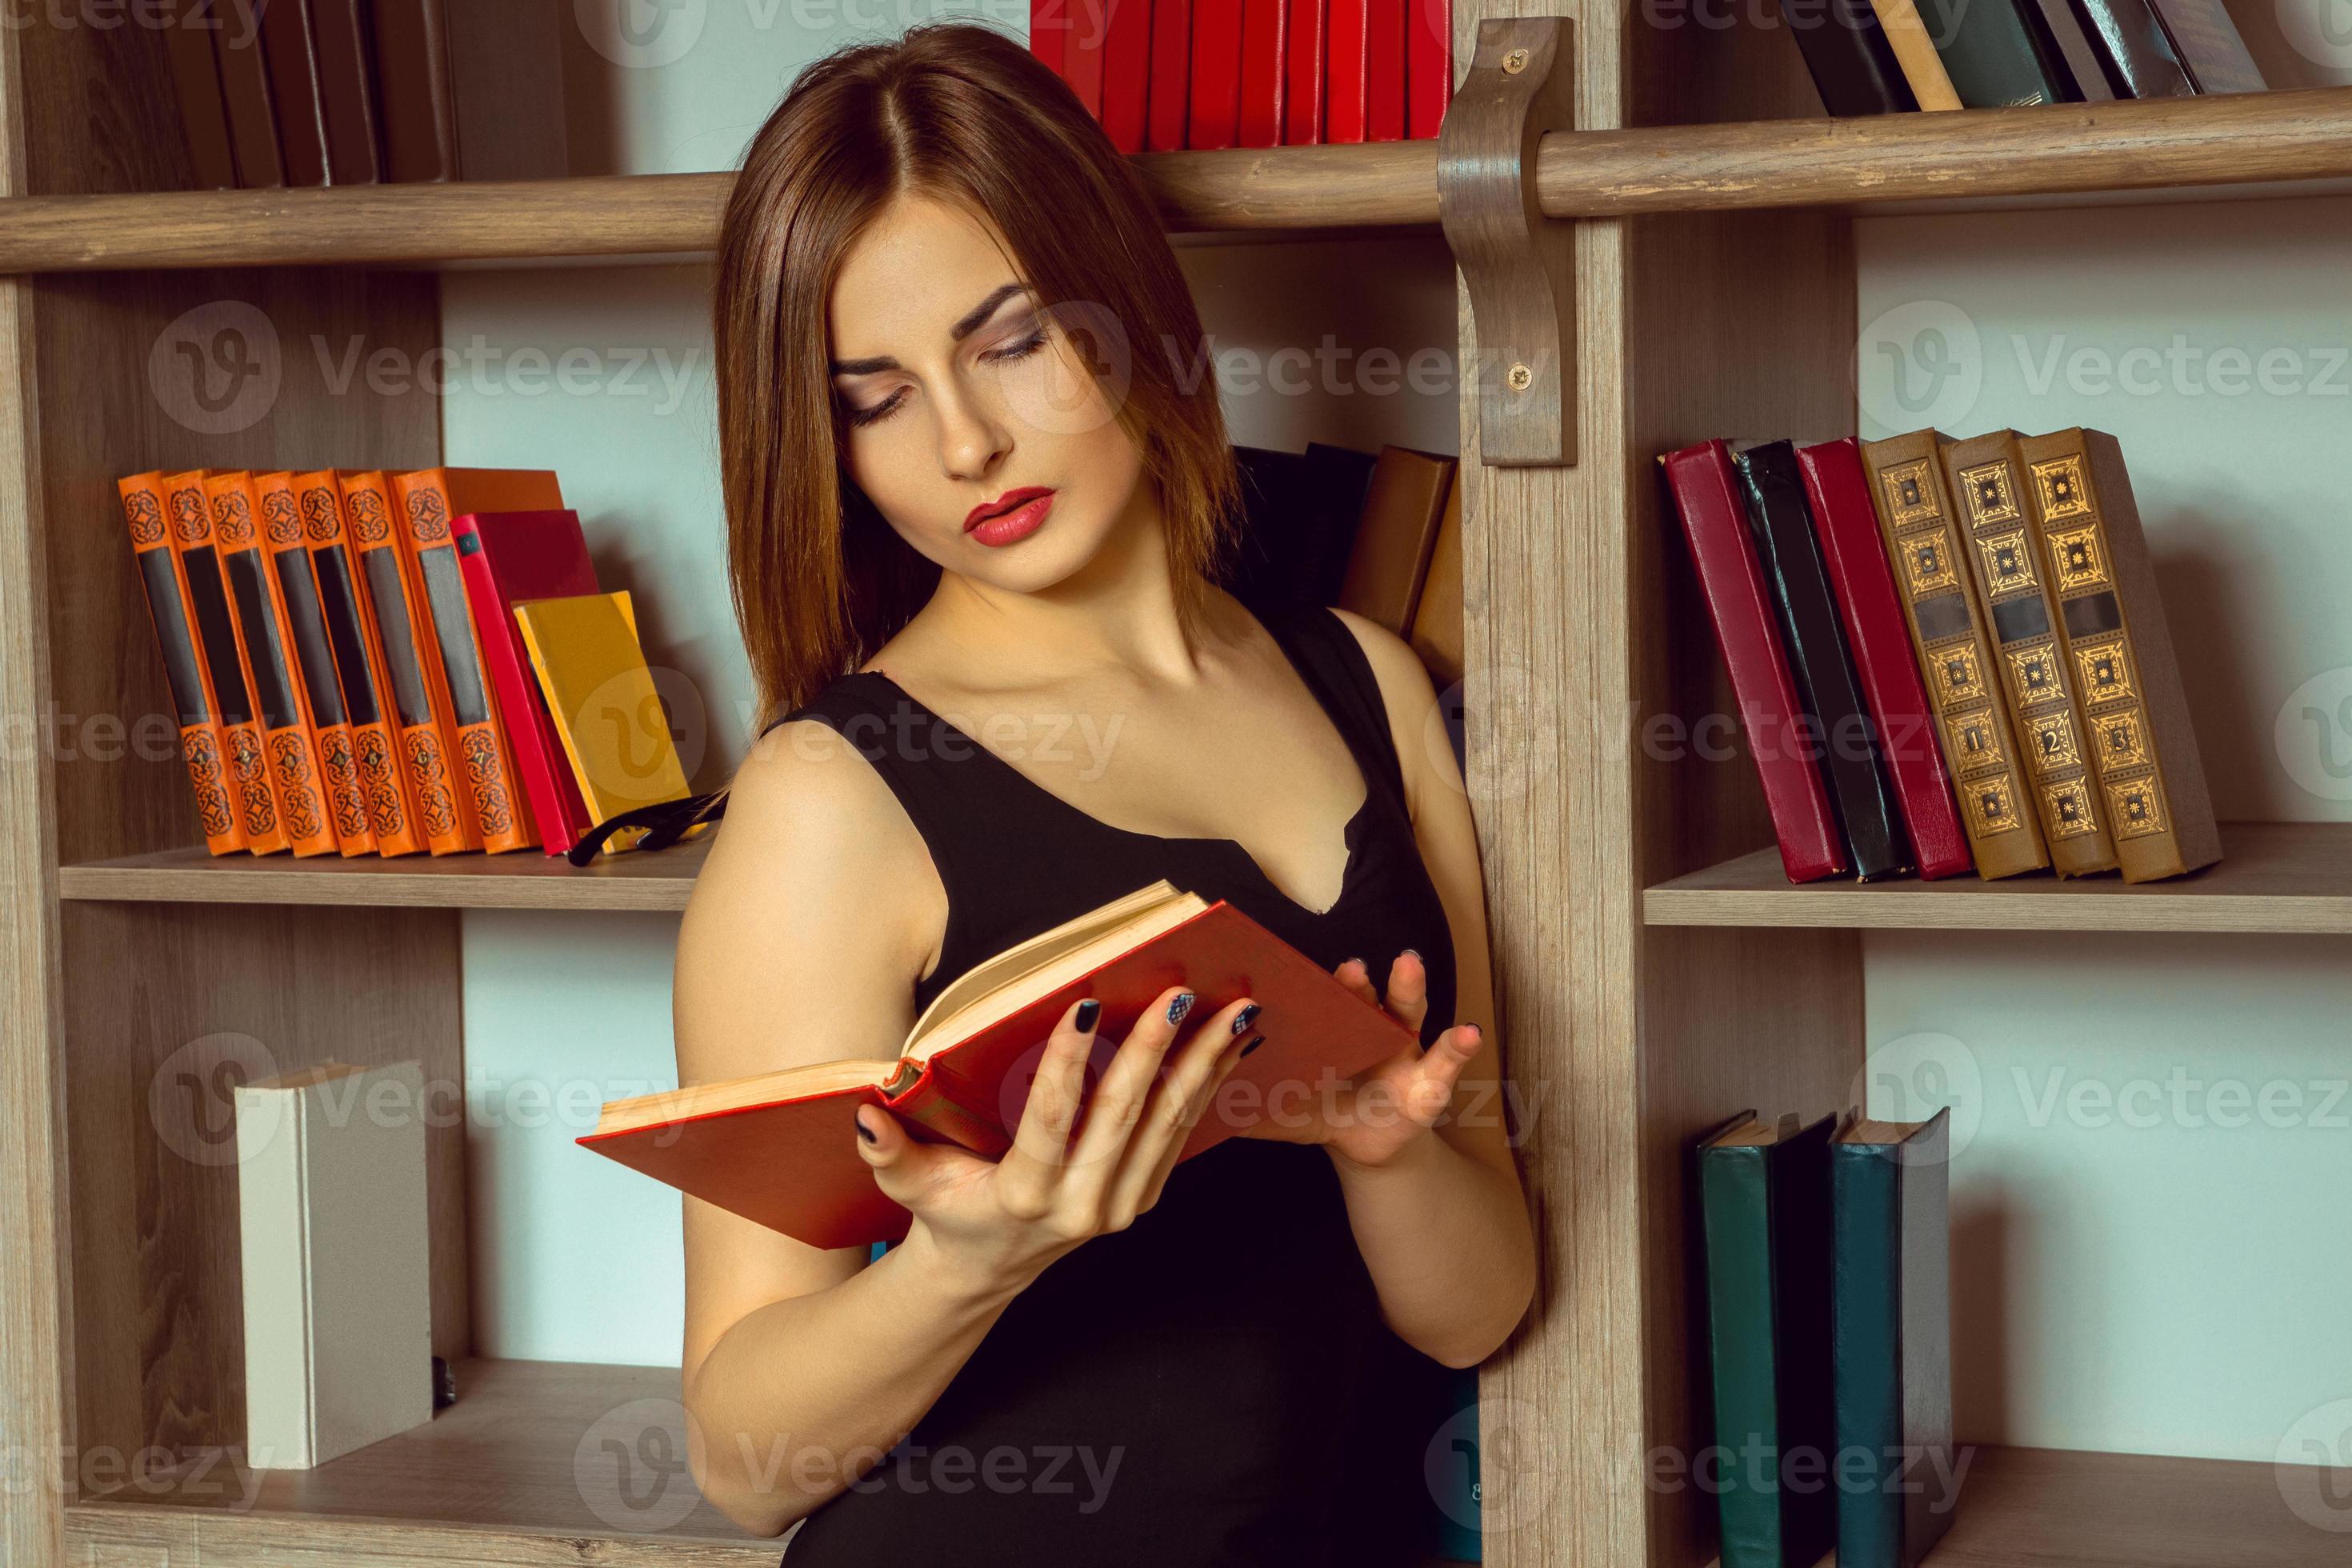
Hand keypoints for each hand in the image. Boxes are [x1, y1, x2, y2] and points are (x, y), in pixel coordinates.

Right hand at [852, 984, 1257, 1297]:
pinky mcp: (1141, 1197)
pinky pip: (1180, 1135)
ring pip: (1168, 1124)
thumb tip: (865, 1114)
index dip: (1069, 1062)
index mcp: (1026, 1197)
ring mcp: (1119, 1206)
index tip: (1087, 1004)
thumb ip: (888, 1152)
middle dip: (1157, 1049)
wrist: (987, 1265)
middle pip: (1124, 1117)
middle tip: (1181, 993)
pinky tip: (1230, 1046)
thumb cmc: (948, 1210)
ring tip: (1237, 1012)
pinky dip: (1208, 1087)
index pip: (1051, 1121)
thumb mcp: (911, 1183)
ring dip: (1205, 1064)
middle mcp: (1082, 1207)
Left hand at [1236, 950, 1481, 1170]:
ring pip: (1406, 1011)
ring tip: (1408, 964)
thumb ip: (1257, 1114)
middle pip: (1359, 998)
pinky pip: (1447, 1061)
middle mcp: (1365, 1030)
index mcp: (1330, 1033)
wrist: (1366, 1145)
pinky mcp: (1430, 1081)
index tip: (1290, 973)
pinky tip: (1469, 1032)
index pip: (1321, 1004)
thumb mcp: (1292, 1115)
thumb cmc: (1325, 1112)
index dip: (1307, 990)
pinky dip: (1458, 1047)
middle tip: (1348, 965)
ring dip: (1408, 987)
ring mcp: (1402, 1050)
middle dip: (1357, 981)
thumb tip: (1205, 1116)